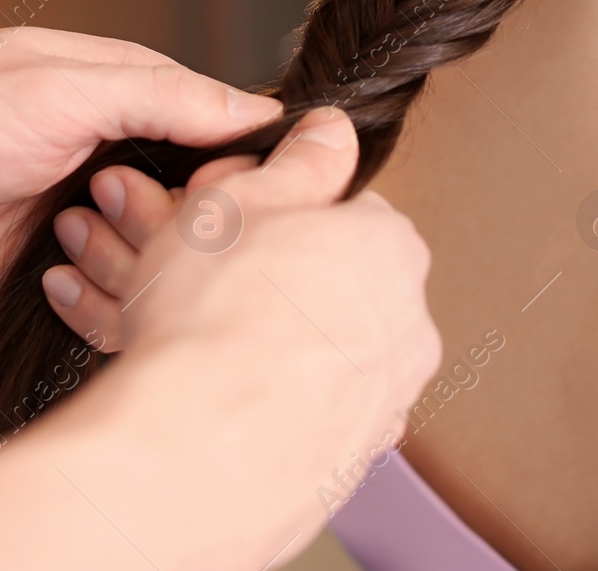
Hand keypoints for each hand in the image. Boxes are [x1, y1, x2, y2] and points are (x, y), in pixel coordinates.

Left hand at [0, 27, 281, 297]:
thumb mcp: (60, 89)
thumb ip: (162, 96)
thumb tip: (262, 110)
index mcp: (135, 98)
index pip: (231, 137)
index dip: (236, 174)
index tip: (215, 195)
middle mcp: (124, 158)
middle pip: (207, 210)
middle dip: (182, 227)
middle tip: (125, 217)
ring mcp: (93, 218)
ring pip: (166, 264)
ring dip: (134, 267)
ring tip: (69, 239)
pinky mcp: (61, 272)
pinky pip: (114, 301)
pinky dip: (104, 306)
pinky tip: (63, 285)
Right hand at [21, 106, 441, 569]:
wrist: (190, 453)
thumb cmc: (209, 318)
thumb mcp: (241, 199)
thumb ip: (299, 161)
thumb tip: (330, 131)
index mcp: (390, 249)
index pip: (343, 213)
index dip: (276, 217)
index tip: (231, 234)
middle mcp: (407, 328)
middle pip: (333, 286)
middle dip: (272, 283)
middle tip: (200, 291)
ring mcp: (383, 403)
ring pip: (318, 356)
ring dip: (265, 347)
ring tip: (195, 350)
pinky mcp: (351, 466)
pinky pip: (306, 420)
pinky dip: (268, 410)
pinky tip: (218, 404)